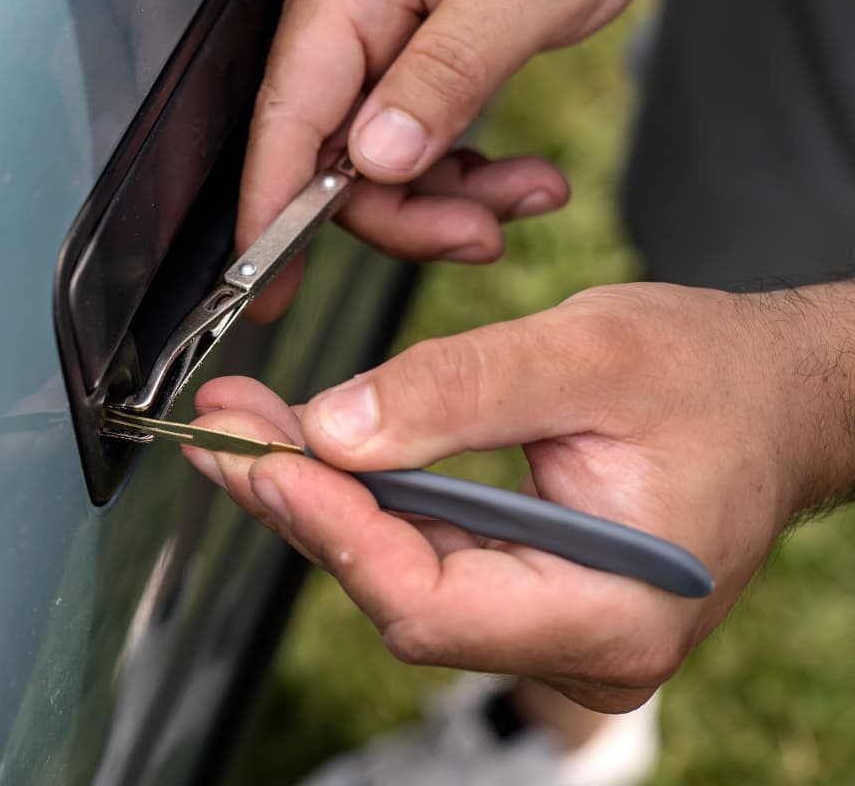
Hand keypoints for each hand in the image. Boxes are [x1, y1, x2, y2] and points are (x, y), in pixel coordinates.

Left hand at [183, 282, 854, 710]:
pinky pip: (429, 551)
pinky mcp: (530, 586)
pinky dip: (366, 495)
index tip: (262, 458)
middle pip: (400, 592)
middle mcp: (575, 642)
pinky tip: (314, 448)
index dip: (335, 532)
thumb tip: (334, 427)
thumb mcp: (590, 355)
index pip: (431, 600)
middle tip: (225, 430)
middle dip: (304, 506)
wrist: (773, 397)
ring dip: (321, 496)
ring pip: (403, 572)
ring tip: (248, 428)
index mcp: (611, 611)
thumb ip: (462, 390)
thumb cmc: (712, 377)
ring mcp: (550, 622)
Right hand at [238, 0, 674, 319]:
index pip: (288, 113)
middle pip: (331, 155)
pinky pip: (410, 141)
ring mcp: (372, 34)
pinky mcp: (403, 55)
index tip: (263, 283)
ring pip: (374, 162)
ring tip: (523, 194)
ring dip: (446, 198)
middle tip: (480, 234)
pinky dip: (461, 174)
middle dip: (405, 212)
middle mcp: (345, 8)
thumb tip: (376, 156)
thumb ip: (452, 68)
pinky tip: (514, 176)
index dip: (271, 208)